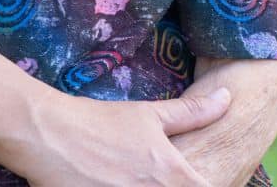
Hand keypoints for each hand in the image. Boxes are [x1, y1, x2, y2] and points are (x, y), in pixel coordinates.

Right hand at [20, 87, 230, 186]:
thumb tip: (228, 98)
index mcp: (173, 176)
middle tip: (146, 172)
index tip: (190, 174)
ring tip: (126, 178)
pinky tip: (111, 184)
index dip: (203, 182)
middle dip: (172, 185)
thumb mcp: (148, 115)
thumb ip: (192, 113)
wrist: (48, 134)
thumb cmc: (99, 122)